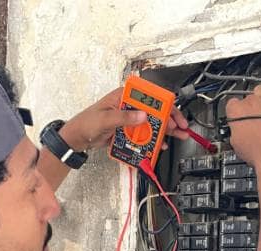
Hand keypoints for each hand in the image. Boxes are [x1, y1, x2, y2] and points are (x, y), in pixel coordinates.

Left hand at [60, 87, 189, 150]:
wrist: (78, 138)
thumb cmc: (87, 123)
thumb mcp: (106, 119)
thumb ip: (125, 117)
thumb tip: (142, 116)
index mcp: (124, 96)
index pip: (149, 96)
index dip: (164, 104)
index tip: (173, 114)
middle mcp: (129, 105)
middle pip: (154, 111)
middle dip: (170, 119)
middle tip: (182, 128)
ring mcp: (130, 118)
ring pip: (152, 123)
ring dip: (164, 131)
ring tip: (177, 137)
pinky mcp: (128, 130)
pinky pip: (144, 135)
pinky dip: (153, 140)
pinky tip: (160, 145)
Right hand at [225, 85, 260, 167]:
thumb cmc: (258, 152)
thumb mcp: (236, 145)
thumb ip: (235, 131)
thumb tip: (237, 131)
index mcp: (237, 111)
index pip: (231, 104)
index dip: (234, 112)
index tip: (238, 117)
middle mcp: (253, 102)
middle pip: (248, 97)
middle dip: (249, 107)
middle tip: (253, 118)